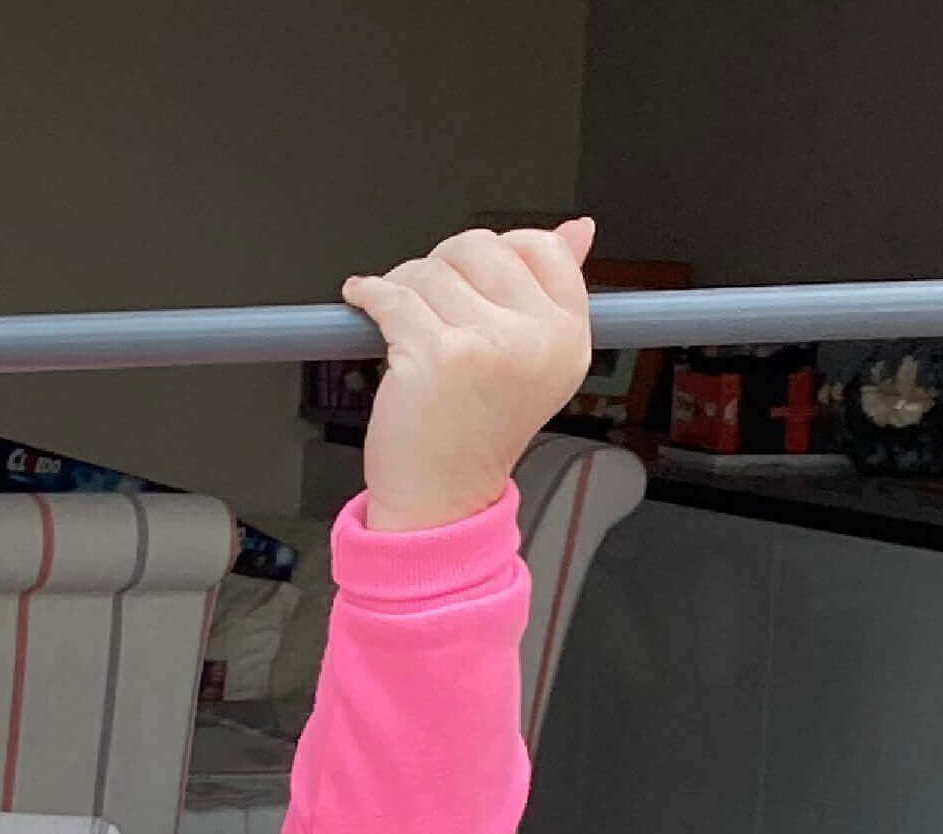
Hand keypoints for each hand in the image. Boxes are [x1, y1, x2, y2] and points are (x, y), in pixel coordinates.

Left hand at [340, 221, 597, 535]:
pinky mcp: (438, 355)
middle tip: (429, 301)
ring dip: (402, 286)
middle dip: (442, 266)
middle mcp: (537, 339)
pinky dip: (368, 294)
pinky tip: (363, 301)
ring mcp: (489, 345)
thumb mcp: (535, 361)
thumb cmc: (476, 432)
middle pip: (481, 247)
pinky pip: (392, 295)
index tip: (468, 274)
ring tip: (403, 323)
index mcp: (568, 335)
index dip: (497, 251)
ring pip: (430, 270)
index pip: (543, 247)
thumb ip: (552, 291)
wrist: (443, 497)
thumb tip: (579, 228)